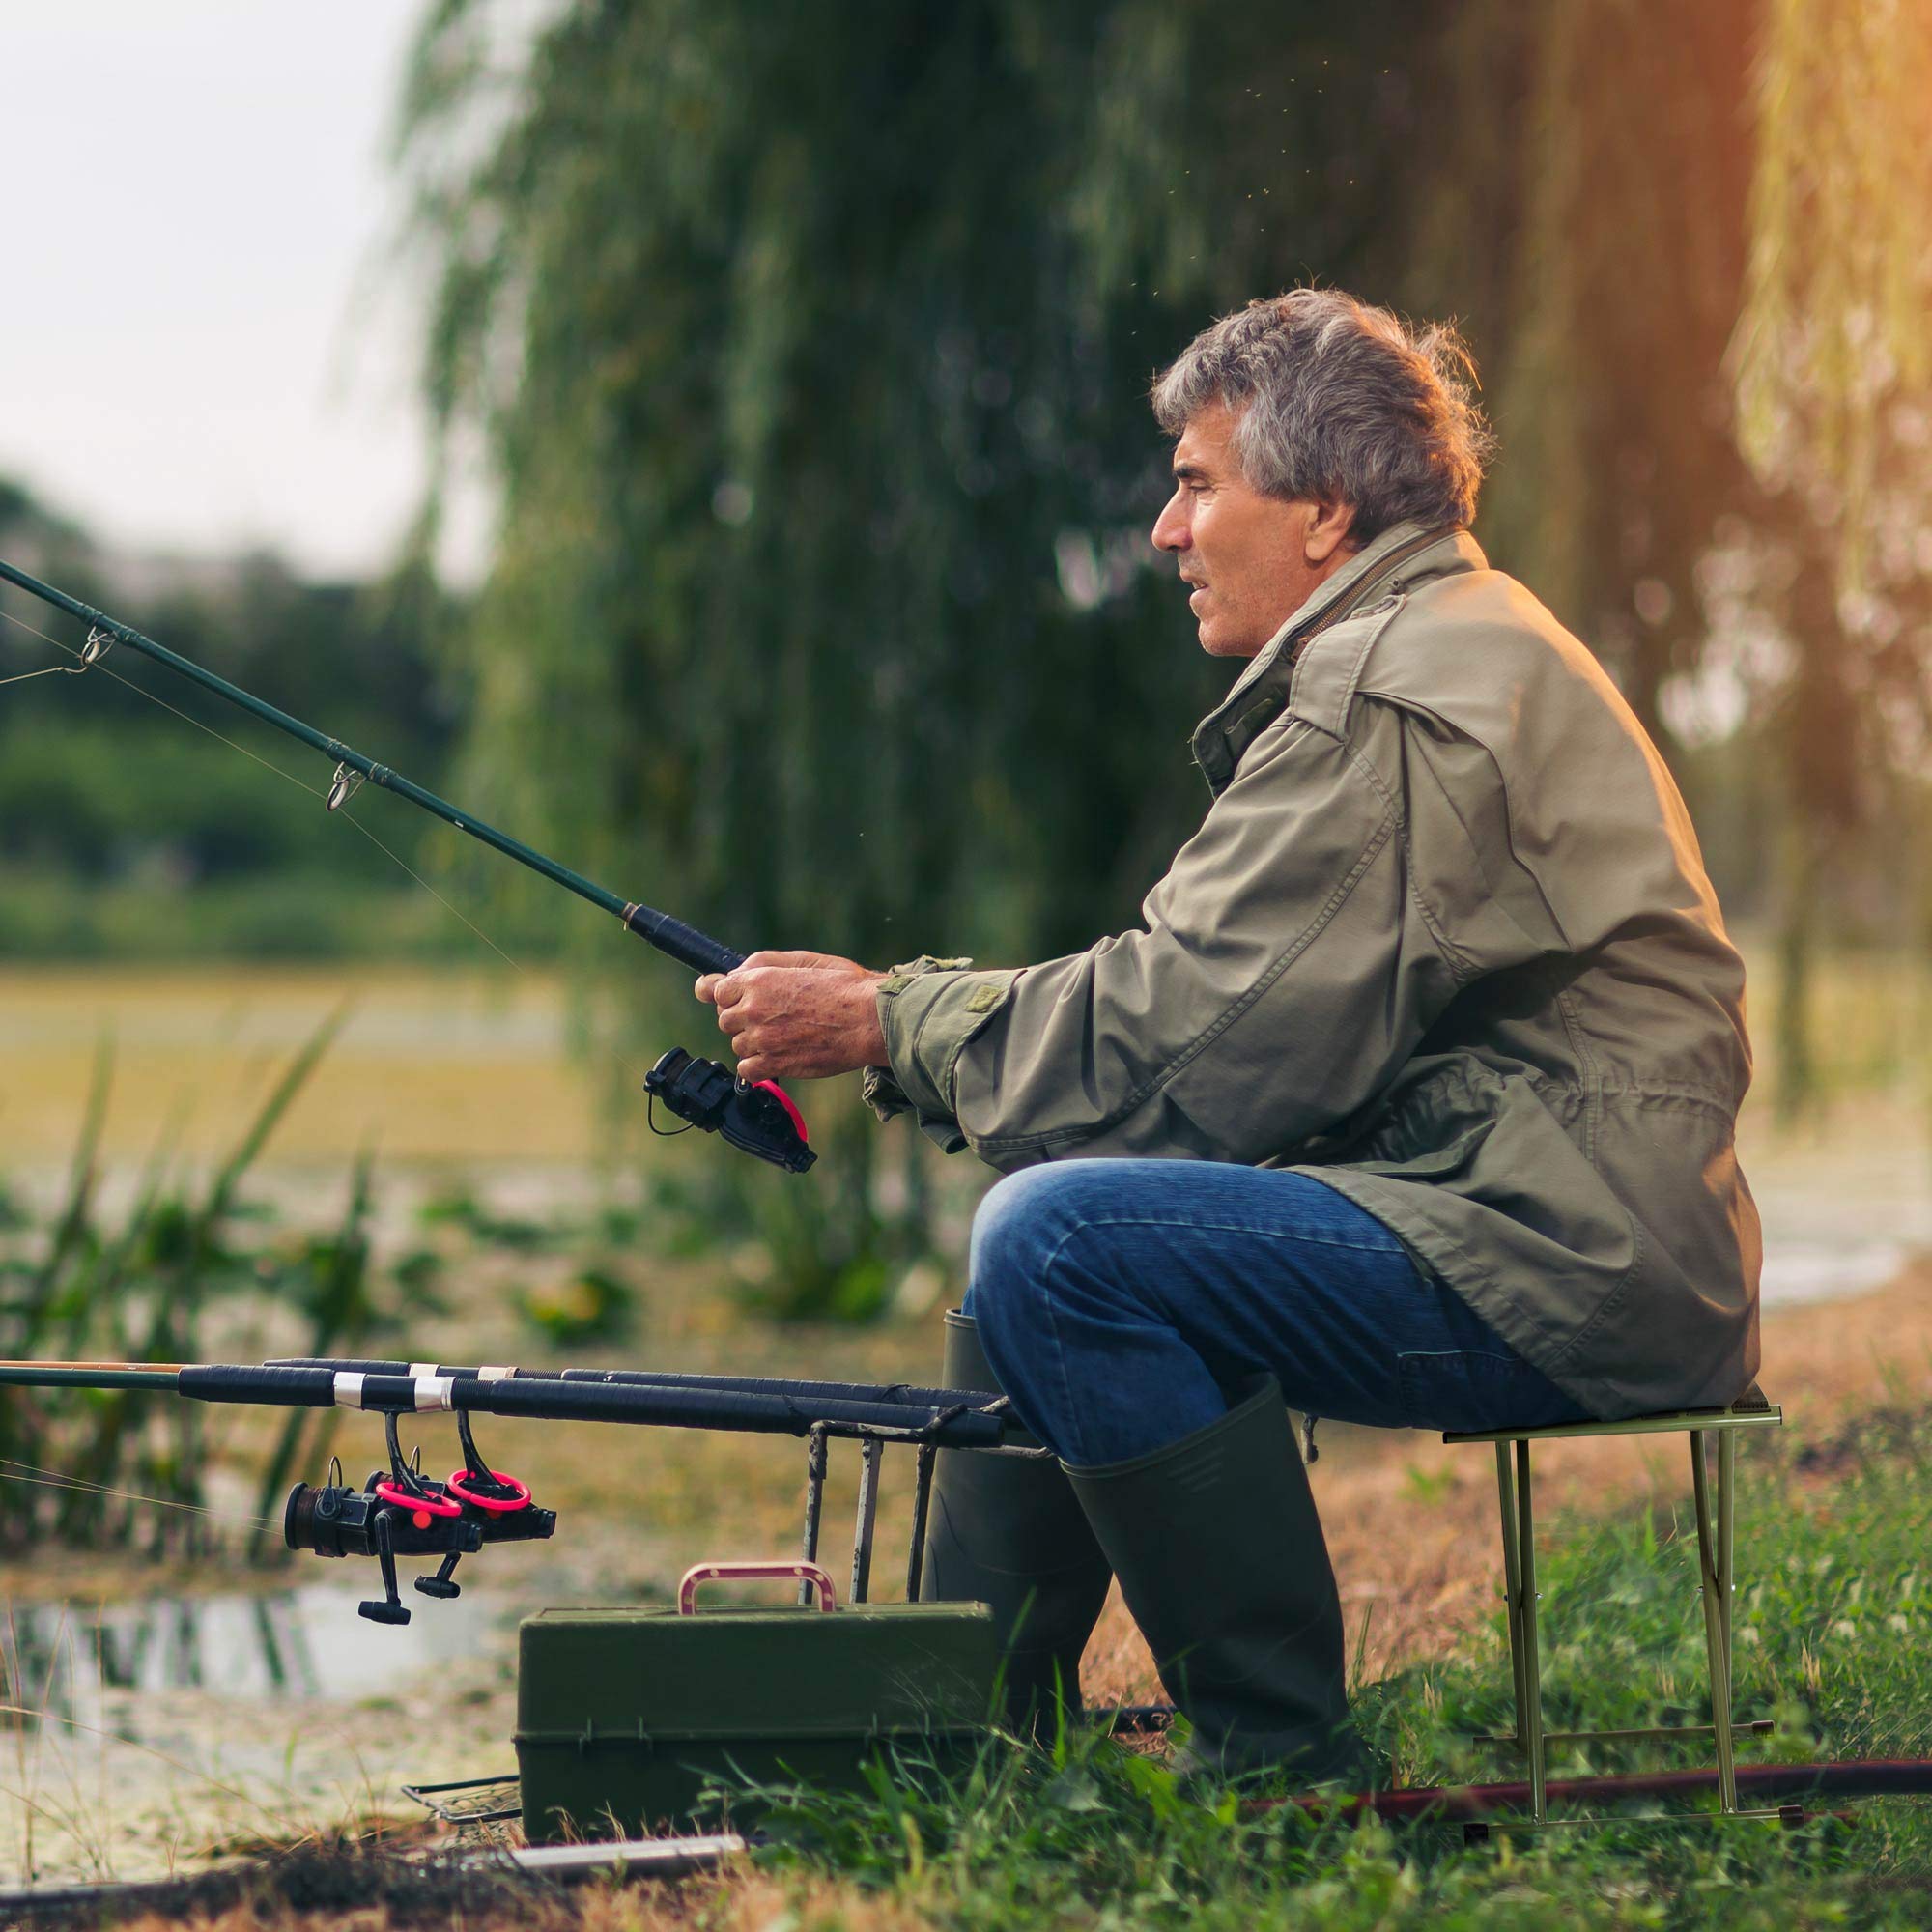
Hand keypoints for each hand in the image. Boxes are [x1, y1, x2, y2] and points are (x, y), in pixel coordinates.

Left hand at [694, 949, 888, 1083]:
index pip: (716, 990)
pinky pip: (746, 1070)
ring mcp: (762, 1039)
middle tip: (773, 1017)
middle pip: (725, 1019)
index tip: (732, 998)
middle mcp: (754, 1009)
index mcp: (759, 980)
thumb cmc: (844, 988)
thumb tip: (736, 972)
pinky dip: (757, 1065)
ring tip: (785, 1035)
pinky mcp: (774, 1064)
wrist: (868, 1020)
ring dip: (754, 1042)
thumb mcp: (804, 960)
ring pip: (738, 1045)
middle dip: (743, 1018)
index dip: (727, 994)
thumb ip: (765, 963)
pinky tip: (777, 1055)